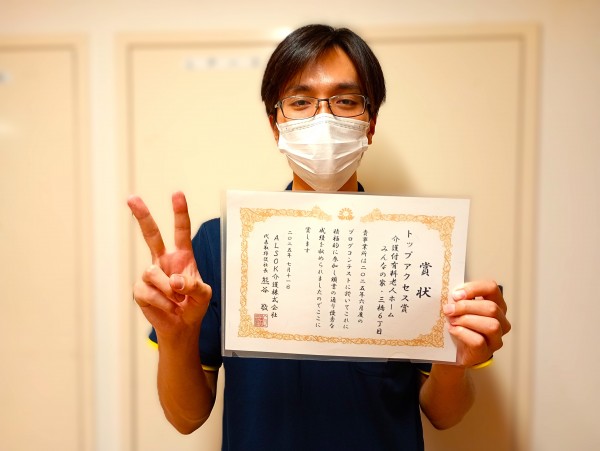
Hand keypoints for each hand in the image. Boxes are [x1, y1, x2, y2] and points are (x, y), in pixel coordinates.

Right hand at [127, 192, 211, 339]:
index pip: (181, 231)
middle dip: (142, 215)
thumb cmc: (194, 306)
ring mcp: (150, 274)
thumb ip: (194, 286)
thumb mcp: (204, 296)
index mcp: (183, 256)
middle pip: (151, 234)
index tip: (177, 194)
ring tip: (178, 302)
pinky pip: (148, 292)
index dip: (180, 213)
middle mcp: (164, 261)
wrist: (181, 327)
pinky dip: (161, 302)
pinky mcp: (140, 290)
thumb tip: (174, 281)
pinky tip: (168, 308)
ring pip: (153, 273)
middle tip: (132, 198)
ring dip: (168, 290)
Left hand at [443, 280, 510, 367]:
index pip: (492, 288)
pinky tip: (452, 330)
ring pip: (491, 325)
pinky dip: (462, 333)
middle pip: (491, 308)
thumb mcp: (460, 308)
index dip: (474, 288)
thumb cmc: (458, 326)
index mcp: (496, 305)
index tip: (456, 294)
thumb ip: (460, 299)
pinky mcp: (485, 353)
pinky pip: (478, 341)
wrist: (451, 351)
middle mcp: (501, 322)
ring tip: (451, 320)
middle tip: (448, 309)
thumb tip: (454, 293)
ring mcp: (495, 339)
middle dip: (466, 306)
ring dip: (466, 320)